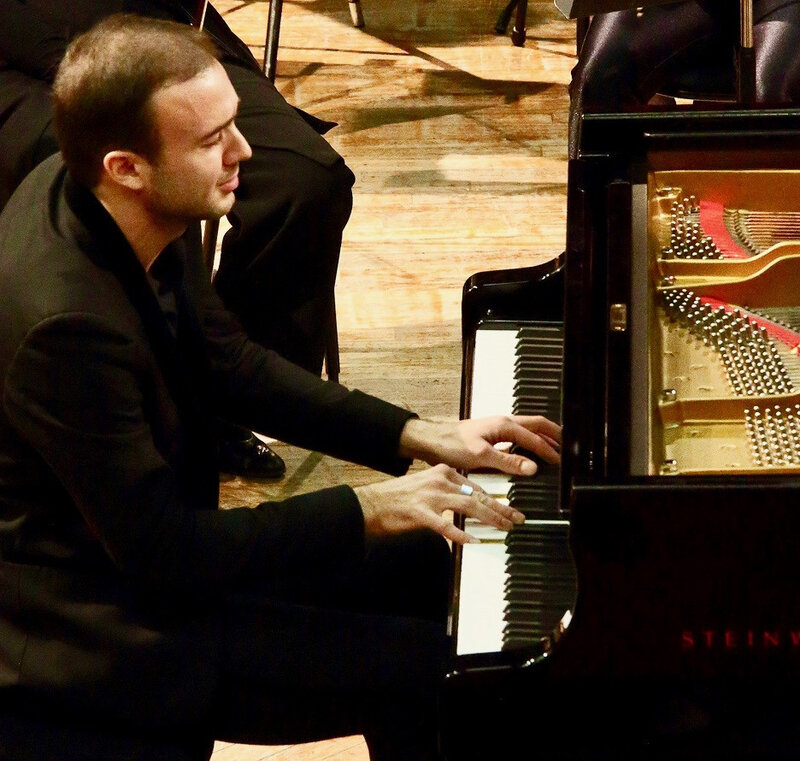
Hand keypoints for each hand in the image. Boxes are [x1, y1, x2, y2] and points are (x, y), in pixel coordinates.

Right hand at [354, 464, 523, 544]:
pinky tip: (473, 541)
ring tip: (505, 527)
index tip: (508, 508)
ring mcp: (430, 497)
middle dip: (501, 508)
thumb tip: (468, 500)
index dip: (494, 498)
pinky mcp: (420, 514)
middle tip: (517, 518)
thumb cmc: (397, 498)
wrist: (370, 504)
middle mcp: (439, 481)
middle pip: (477, 495)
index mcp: (442, 471)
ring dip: (491, 518)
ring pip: (469, 506)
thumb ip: (447, 490)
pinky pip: (446, 525)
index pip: (476, 486)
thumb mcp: (426, 484)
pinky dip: (461, 534)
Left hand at [398, 415, 560, 475]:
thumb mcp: (481, 456)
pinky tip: (529, 451)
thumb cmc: (452, 444)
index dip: (549, 450)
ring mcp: (498, 426)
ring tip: (554, 446)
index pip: (534, 438)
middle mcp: (504, 422)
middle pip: (536, 425)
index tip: (560, 461)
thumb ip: (509, 462)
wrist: (432, 440)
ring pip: (528, 428)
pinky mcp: (492, 434)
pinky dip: (529, 441)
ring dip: (542, 436)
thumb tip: (533, 468)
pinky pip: (518, 435)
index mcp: (504, 425)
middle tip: (568, 444)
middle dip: (553, 433)